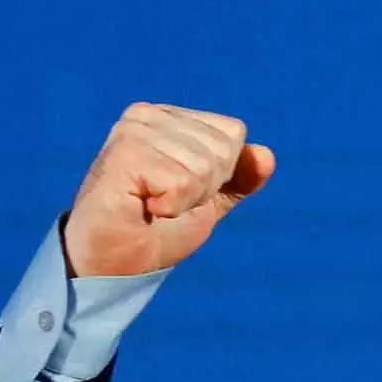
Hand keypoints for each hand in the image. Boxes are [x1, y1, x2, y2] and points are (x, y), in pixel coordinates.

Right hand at [62, 102, 274, 277]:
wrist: (115, 265)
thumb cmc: (156, 230)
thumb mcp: (209, 201)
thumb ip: (239, 178)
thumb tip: (266, 155)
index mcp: (169, 118)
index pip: (233, 133)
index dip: (220, 175)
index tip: (182, 191)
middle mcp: (148, 116)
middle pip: (223, 149)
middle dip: (204, 189)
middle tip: (166, 202)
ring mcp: (133, 132)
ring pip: (205, 166)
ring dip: (185, 200)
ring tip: (152, 205)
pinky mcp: (124, 155)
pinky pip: (182, 182)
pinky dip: (170, 207)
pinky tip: (143, 207)